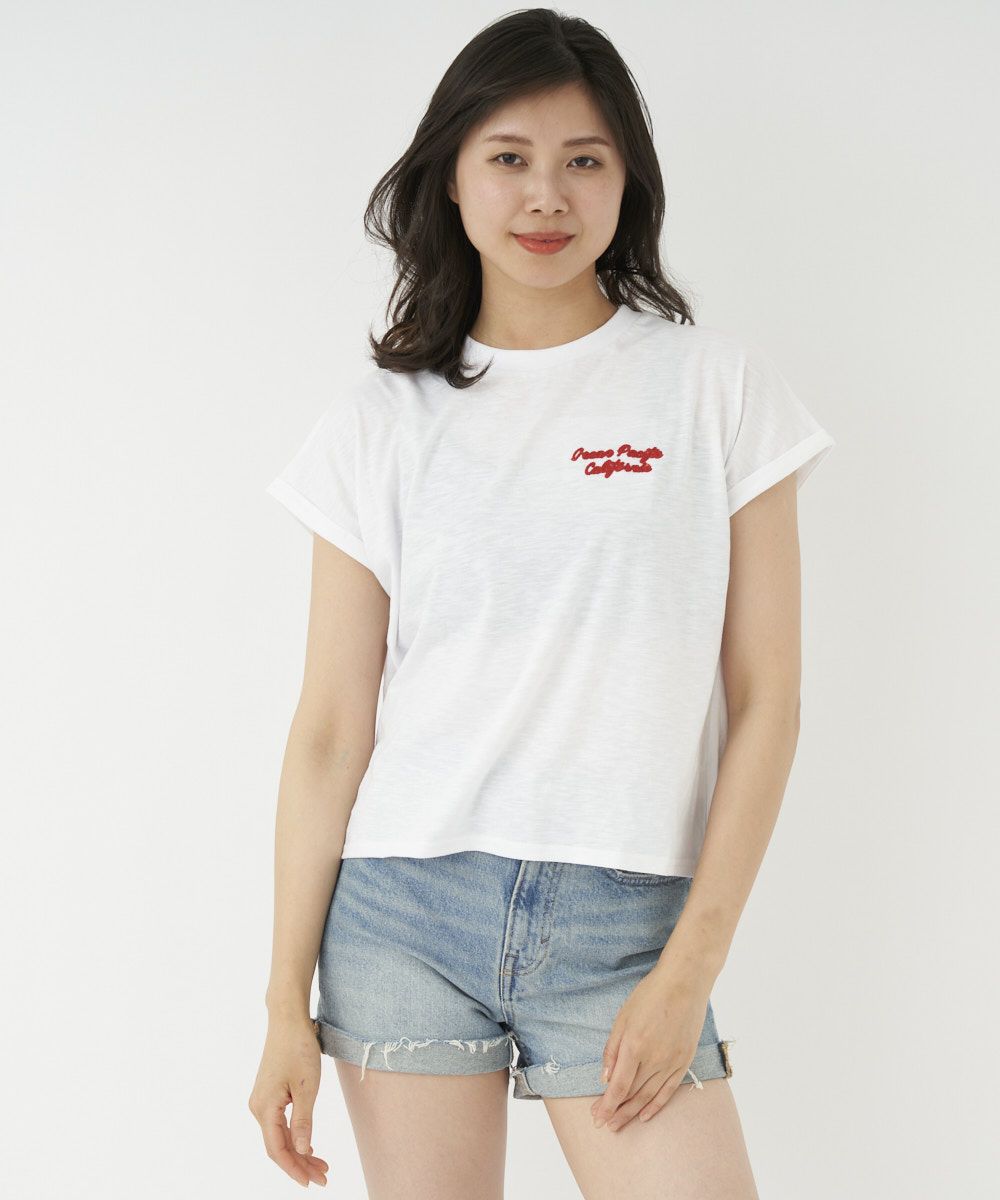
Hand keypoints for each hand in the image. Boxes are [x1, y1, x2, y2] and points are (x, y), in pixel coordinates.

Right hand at [249, 1015, 329, 1186]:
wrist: (288, 1020)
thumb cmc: (298, 1048)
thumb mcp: (307, 1086)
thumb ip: (303, 1121)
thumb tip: (302, 1150)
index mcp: (265, 1108)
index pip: (277, 1150)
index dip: (294, 1169)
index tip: (312, 1182)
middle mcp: (258, 1107)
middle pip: (278, 1146)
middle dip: (300, 1164)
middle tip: (323, 1177)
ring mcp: (262, 1101)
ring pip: (279, 1136)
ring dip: (299, 1151)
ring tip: (321, 1165)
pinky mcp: (269, 1094)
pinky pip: (279, 1123)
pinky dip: (294, 1136)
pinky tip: (308, 1146)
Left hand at [591, 964, 709, 1132]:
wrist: (685, 983)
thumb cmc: (650, 995)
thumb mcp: (622, 1017)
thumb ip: (612, 1049)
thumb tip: (605, 1079)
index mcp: (635, 1046)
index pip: (619, 1086)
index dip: (607, 1104)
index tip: (596, 1116)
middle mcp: (654, 1059)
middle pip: (633, 1094)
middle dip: (616, 1111)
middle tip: (602, 1124)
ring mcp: (671, 1062)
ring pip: (649, 1096)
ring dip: (632, 1113)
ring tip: (618, 1124)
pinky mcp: (684, 1061)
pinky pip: (669, 1090)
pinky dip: (656, 1105)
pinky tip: (645, 1115)